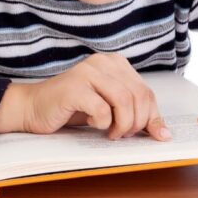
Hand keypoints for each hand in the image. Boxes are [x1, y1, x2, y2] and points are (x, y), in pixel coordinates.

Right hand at [20, 53, 171, 140]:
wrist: (34, 108)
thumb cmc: (73, 109)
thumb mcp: (110, 109)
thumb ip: (134, 113)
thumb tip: (163, 133)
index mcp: (115, 63)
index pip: (147, 92)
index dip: (152, 117)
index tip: (154, 135)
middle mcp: (102, 62)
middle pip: (139, 96)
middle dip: (137, 123)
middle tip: (124, 135)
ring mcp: (87, 72)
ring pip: (124, 102)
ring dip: (122, 125)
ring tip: (111, 133)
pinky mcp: (74, 87)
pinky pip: (102, 109)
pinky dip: (102, 123)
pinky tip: (93, 123)